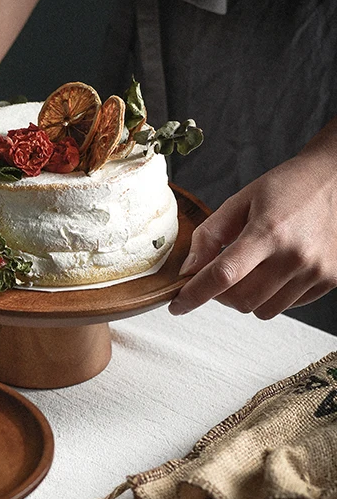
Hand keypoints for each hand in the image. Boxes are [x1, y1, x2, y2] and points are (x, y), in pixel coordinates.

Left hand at [169, 148, 336, 319]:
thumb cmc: (287, 188)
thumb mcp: (240, 201)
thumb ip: (209, 236)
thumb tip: (188, 271)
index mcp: (269, 231)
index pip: (223, 275)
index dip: (194, 295)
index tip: (177, 306)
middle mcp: (296, 255)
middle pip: (240, 300)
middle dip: (219, 295)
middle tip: (219, 275)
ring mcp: (317, 271)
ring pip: (262, 310)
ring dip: (246, 297)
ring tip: (251, 270)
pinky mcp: (330, 279)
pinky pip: (287, 306)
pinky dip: (271, 296)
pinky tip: (274, 270)